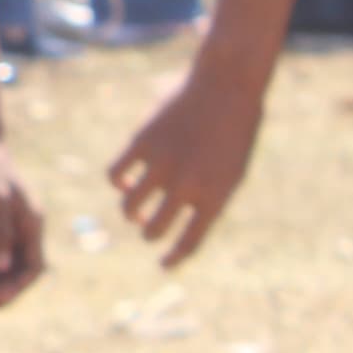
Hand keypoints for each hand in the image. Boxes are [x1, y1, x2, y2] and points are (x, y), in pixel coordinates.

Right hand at [108, 60, 267, 267]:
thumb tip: (172, 220)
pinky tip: (128, 180)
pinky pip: (117, 174)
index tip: (163, 265)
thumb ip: (206, 199)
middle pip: (154, 228)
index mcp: (215, 197)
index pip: (188, 242)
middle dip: (149, 233)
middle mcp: (186, 186)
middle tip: (148, 229)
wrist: (226, 87)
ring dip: (131, 213)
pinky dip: (119, 182)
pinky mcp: (142, 142)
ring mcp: (162, 164)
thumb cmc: (235, 132)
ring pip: (130, 205)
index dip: (173, 258)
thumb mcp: (231, 172)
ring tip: (135, 209)